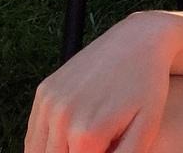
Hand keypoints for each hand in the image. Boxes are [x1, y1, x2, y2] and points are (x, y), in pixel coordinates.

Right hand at [28, 12, 177, 152]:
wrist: (138, 40)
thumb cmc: (148, 88)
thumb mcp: (146, 131)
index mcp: (87, 133)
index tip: (106, 149)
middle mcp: (62, 117)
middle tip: (95, 146)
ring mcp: (49, 101)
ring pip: (38, 152)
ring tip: (82, 146)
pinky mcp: (44, 90)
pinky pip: (34, 133)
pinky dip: (44, 146)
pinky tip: (66, 145)